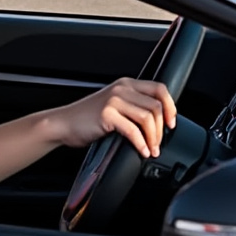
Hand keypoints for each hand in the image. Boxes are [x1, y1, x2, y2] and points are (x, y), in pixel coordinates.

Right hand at [47, 78, 175, 158]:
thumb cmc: (88, 118)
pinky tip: (142, 151)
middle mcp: (122, 88)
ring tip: (151, 149)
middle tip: (159, 143)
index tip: (171, 123)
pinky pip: (133, 130)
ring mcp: (114, 100)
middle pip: (156, 105)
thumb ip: (133, 107)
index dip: (170, 106)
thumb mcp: (114, 106)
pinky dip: (141, 143)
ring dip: (153, 138)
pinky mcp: (106, 115)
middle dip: (162, 128)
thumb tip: (157, 122)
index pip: (159, 89)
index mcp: (126, 84)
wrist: (63, 123)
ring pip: (147, 117)